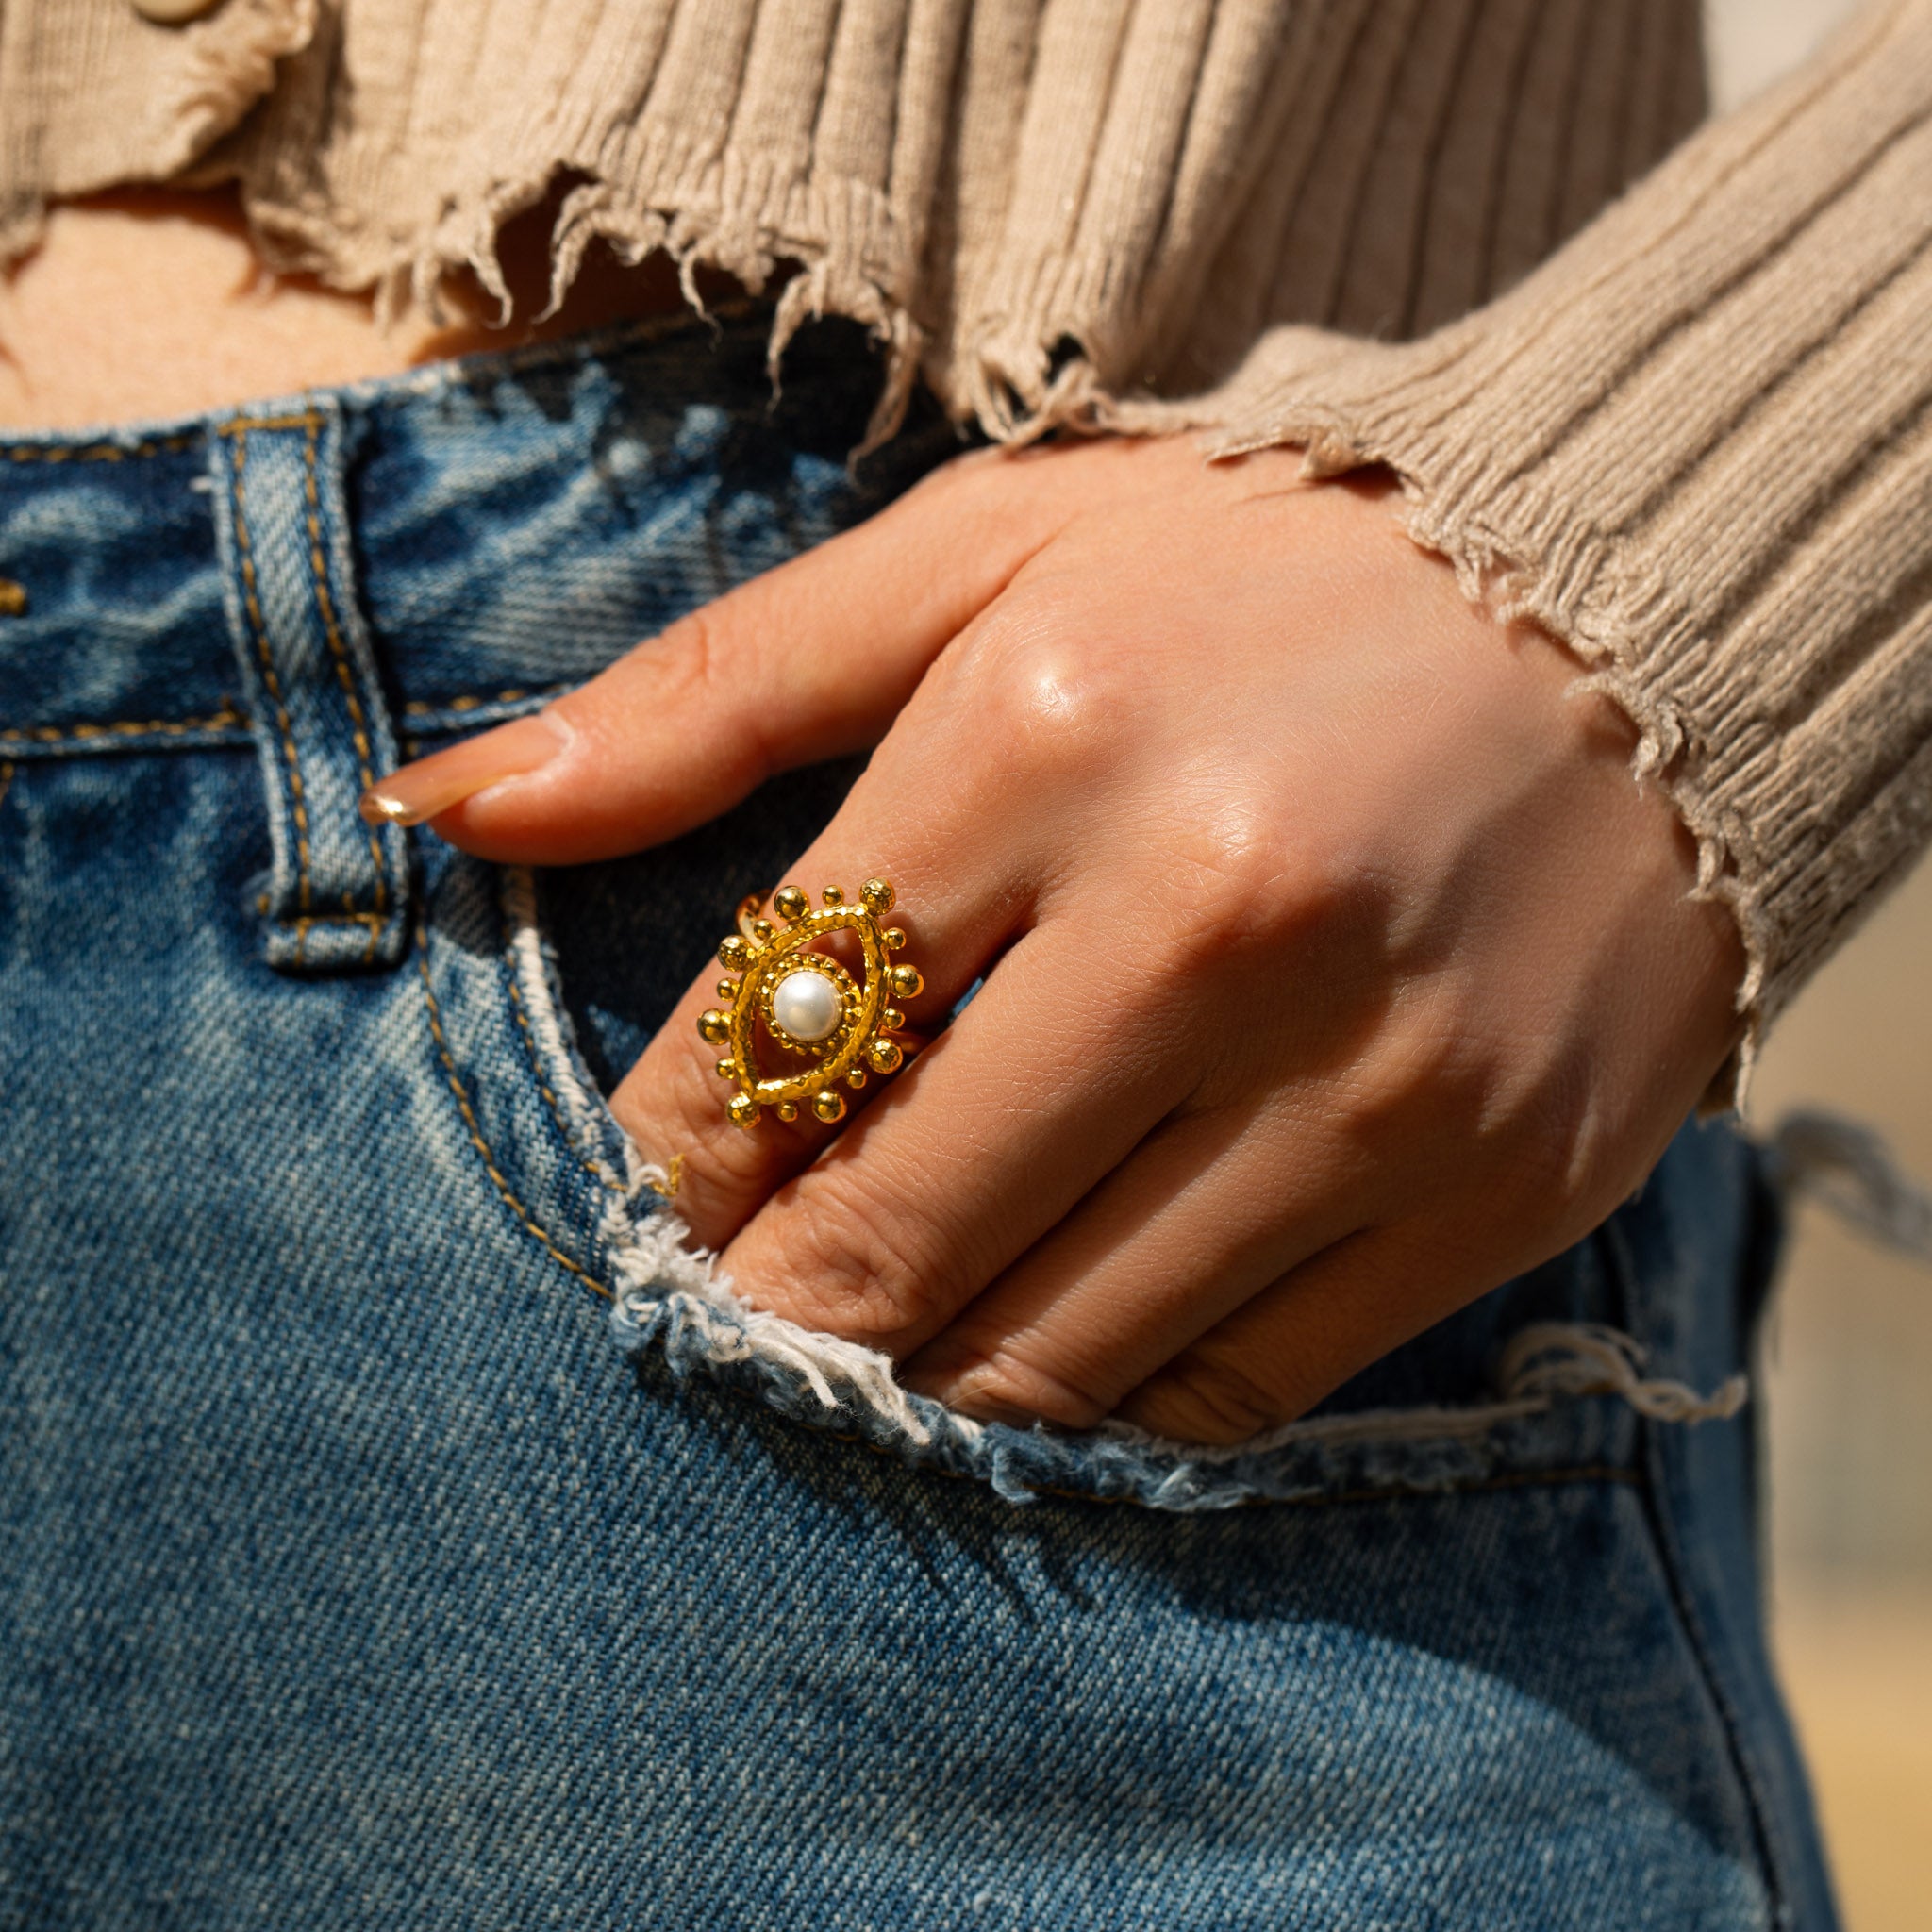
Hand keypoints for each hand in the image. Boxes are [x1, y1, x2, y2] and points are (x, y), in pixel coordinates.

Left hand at [367, 437, 1743, 1442]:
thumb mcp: (982, 563)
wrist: (1644, 608)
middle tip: (748, 1309)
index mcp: (1047, 738)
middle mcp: (1213, 920)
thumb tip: (448, 805)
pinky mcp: (1490, 1188)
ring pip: (1050, 1348)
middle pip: (887, 1233)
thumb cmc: (1264, 575)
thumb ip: (708, 697)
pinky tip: (1069, 1326)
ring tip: (900, 1326)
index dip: (670, 1168)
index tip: (666, 1199)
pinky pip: (1232, 1387)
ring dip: (931, 1367)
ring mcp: (1371, 1077)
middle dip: (777, 1301)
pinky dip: (1113, 1393)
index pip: (762, 1045)